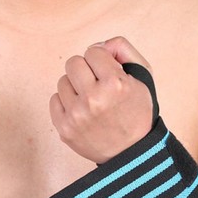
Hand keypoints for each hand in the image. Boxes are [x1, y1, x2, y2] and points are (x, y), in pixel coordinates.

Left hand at [50, 36, 153, 163]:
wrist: (132, 152)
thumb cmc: (136, 111)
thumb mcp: (143, 75)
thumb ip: (122, 49)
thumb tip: (97, 45)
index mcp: (115, 84)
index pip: (93, 51)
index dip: (102, 61)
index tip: (109, 75)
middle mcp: (93, 99)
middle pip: (73, 62)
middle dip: (86, 70)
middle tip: (97, 85)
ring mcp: (76, 115)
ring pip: (62, 81)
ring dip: (76, 87)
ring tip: (91, 100)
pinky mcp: (64, 128)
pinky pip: (54, 99)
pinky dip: (66, 103)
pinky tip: (82, 111)